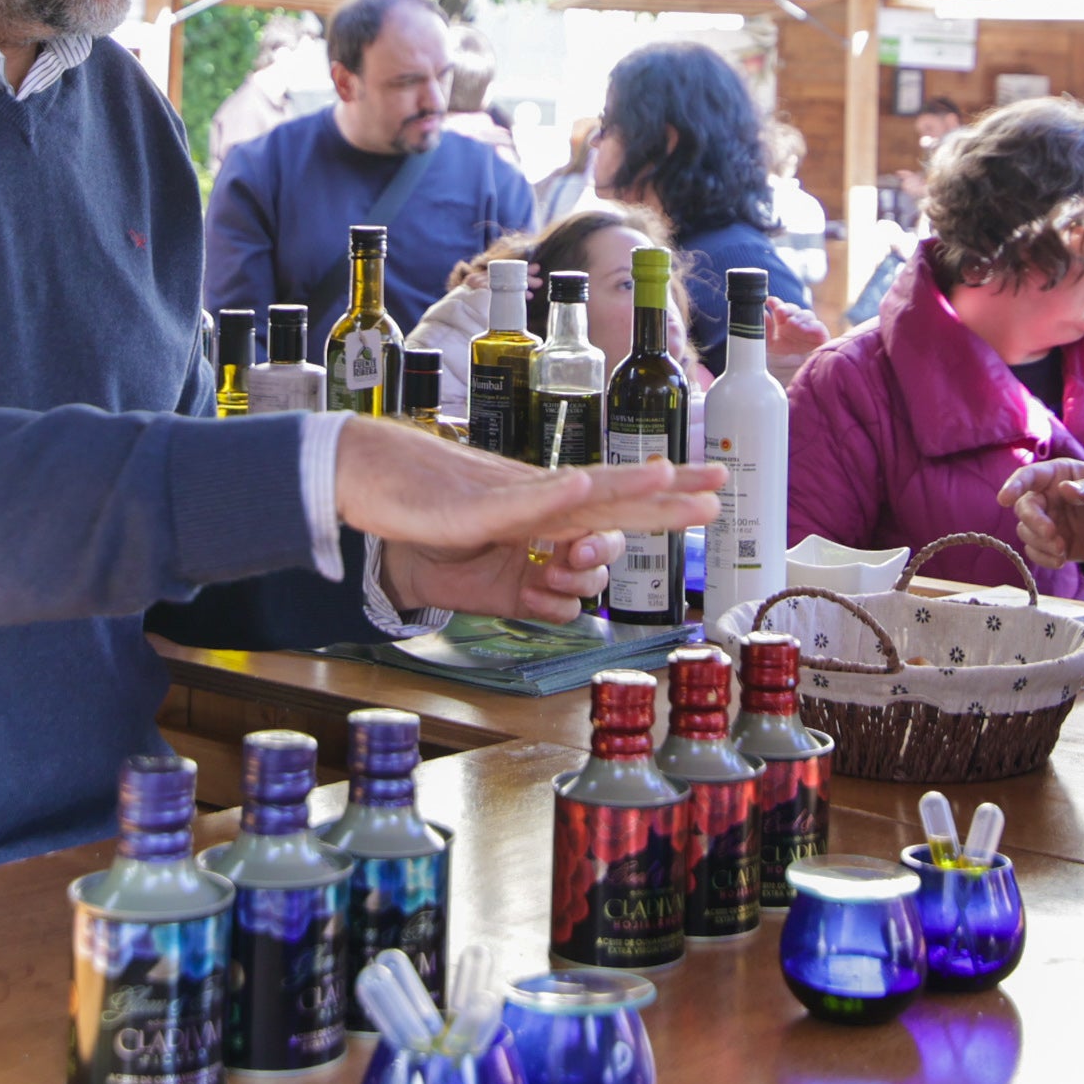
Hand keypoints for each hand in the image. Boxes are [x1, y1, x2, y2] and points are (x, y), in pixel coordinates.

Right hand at [336, 422, 720, 626]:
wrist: (365, 484)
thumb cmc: (426, 522)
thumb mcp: (494, 573)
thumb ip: (537, 586)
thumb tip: (577, 601)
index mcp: (543, 514)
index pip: (614, 505)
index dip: (663, 499)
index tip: (708, 490)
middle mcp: (535, 499)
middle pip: (611, 495)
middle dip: (667, 495)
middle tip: (718, 488)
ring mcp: (507, 499)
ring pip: (575, 495)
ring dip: (622, 490)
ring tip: (668, 482)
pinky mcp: (473, 509)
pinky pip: (518, 504)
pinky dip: (551, 496)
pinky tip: (578, 488)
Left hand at [767, 300, 830, 384]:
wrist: (799, 380)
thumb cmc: (783, 364)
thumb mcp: (769, 347)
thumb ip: (765, 332)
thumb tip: (763, 314)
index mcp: (783, 325)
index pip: (780, 309)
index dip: (775, 303)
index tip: (769, 301)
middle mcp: (796, 325)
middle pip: (793, 309)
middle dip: (786, 308)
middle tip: (780, 311)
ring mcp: (809, 330)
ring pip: (806, 315)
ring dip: (798, 316)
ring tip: (791, 323)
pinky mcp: (821, 337)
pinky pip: (818, 327)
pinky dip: (811, 325)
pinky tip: (803, 328)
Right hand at [1002, 458, 1083, 567]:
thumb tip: (1065, 489)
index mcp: (1056, 476)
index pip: (1028, 476)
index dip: (1014, 486)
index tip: (1004, 499)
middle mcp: (1046, 497)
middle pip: (1024, 507)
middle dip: (1033, 521)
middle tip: (1051, 533)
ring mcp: (1047, 521)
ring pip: (1026, 531)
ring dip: (1040, 542)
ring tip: (1062, 549)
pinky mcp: (1050, 544)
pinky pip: (1035, 551)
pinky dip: (1043, 558)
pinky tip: (1061, 560)